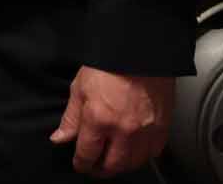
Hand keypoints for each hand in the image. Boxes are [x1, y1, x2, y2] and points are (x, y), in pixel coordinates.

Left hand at [49, 66, 174, 176]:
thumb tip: (60, 138)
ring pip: (134, 163)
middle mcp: (124, 130)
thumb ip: (70, 118)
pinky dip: (142, 156)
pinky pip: (153, 153)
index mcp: (99, 119)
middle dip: (101, 169)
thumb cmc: (108, 66)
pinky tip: (134, 150)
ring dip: (121, 165)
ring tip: (113, 159)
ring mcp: (146, 131)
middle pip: (113, 165)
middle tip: (95, 166)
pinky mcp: (163, 128)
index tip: (80, 164)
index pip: (87, 154)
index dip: (81, 163)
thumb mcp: (79, 88)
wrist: (139, 53)